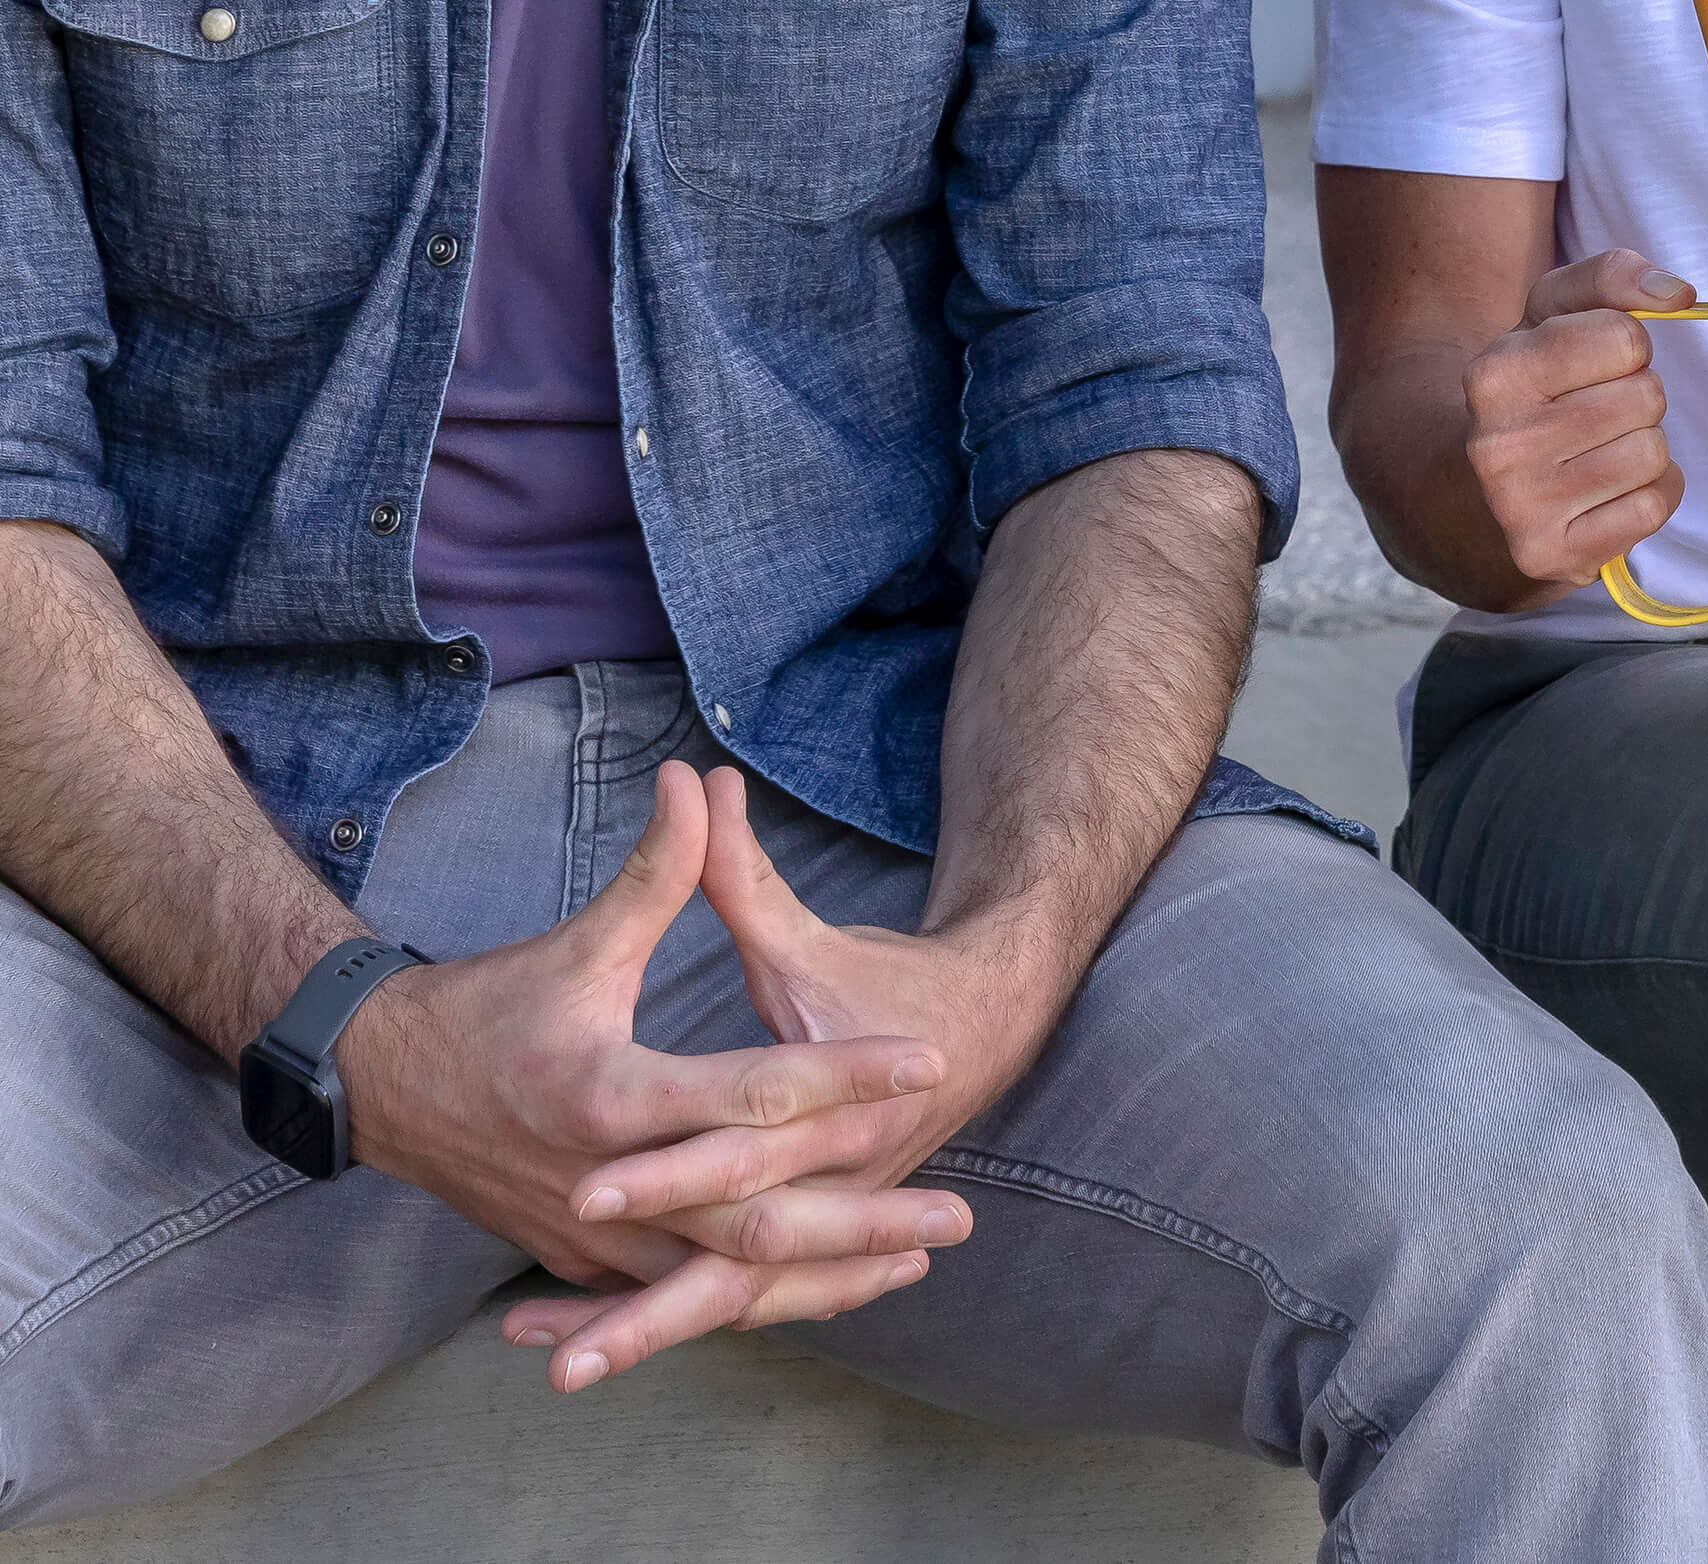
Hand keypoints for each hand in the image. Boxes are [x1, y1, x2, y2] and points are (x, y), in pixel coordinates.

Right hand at [338, 761, 973, 1387]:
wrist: (382, 1090)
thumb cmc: (486, 1009)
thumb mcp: (580, 942)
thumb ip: (657, 871)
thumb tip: (698, 777)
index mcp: (613, 1098)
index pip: (755, 1095)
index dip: (845, 1076)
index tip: (924, 1062)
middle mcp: (610, 1186)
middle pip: (759, 1220)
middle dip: (863, 1222)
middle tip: (960, 1211)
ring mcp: (598, 1239)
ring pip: (729, 1279)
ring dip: (826, 1275)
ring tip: (916, 1256)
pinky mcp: (589, 1264)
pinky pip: (691, 1296)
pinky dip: (764, 1295)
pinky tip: (829, 1288)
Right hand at [1461, 248, 1691, 589]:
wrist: (1473, 494)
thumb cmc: (1531, 391)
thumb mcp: (1550, 317)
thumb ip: (1610, 277)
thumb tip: (1679, 293)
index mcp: (1494, 372)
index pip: (1625, 337)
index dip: (1627, 346)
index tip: (1594, 365)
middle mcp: (1500, 443)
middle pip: (1646, 396)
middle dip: (1637, 398)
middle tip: (1597, 413)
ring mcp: (1523, 508)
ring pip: (1653, 454)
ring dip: (1644, 449)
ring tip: (1598, 452)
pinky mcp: (1554, 555)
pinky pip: (1652, 508)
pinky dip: (1647, 496)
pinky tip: (1606, 494)